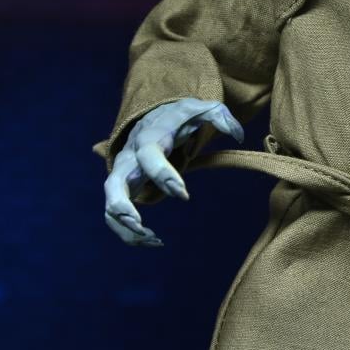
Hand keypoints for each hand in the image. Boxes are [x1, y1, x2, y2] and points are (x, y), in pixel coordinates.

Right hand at [103, 98, 243, 246]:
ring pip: (110, 204)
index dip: (162, 175)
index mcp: (149, 137)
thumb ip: (220, 116)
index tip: (183, 195)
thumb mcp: (201, 109)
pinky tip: (152, 240)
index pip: (149, 155)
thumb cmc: (180, 117)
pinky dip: (127, 231)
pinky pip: (115, 215)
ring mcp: (123, 174)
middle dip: (122, 205)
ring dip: (125, 227)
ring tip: (153, 239)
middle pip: (114, 182)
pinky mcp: (123, 189)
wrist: (154, 115)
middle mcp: (129, 157)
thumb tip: (239, 135)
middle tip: (141, 225)